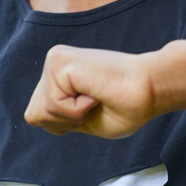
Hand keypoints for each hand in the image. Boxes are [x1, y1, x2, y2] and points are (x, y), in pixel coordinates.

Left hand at [24, 45, 158, 138]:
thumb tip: (34, 117)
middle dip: (64, 123)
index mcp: (59, 76)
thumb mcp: (84, 120)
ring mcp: (54, 60)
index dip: (64, 125)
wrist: (152, 90)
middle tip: (94, 104)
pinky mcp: (59, 61)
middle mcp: (54, 64)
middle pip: (33, 116)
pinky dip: (76, 110)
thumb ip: (59, 116)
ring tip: (95, 98)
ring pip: (39, 113)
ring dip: (71, 117)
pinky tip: (95, 94)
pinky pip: (52, 105)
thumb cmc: (128, 107)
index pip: (37, 116)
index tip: (94, 108)